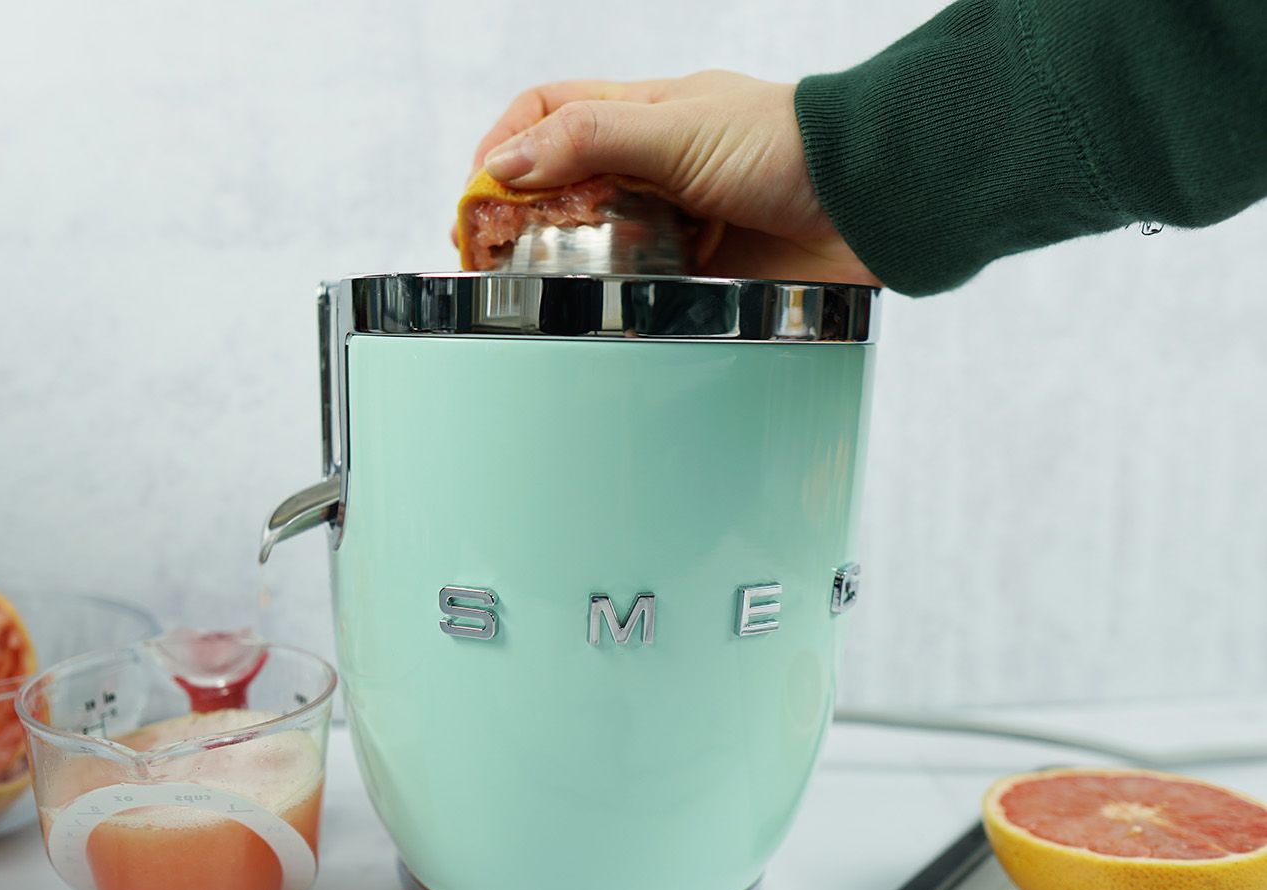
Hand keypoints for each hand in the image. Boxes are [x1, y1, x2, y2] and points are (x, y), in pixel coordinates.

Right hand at [466, 71, 877, 285]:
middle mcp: (651, 169)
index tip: (478, 198)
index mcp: (641, 116)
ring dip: (561, 266)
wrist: (869, 203)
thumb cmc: (788, 146)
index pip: (547, 116)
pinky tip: (596, 314)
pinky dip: (611, 304)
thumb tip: (505, 162)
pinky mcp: (698, 277)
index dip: (503, 149)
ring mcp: (673, 225)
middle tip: (488, 258)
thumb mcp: (677, 129)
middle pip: (560, 187)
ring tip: (533, 290)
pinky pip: (639, 293)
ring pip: (594, 245)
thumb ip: (590, 141)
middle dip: (517, 218)